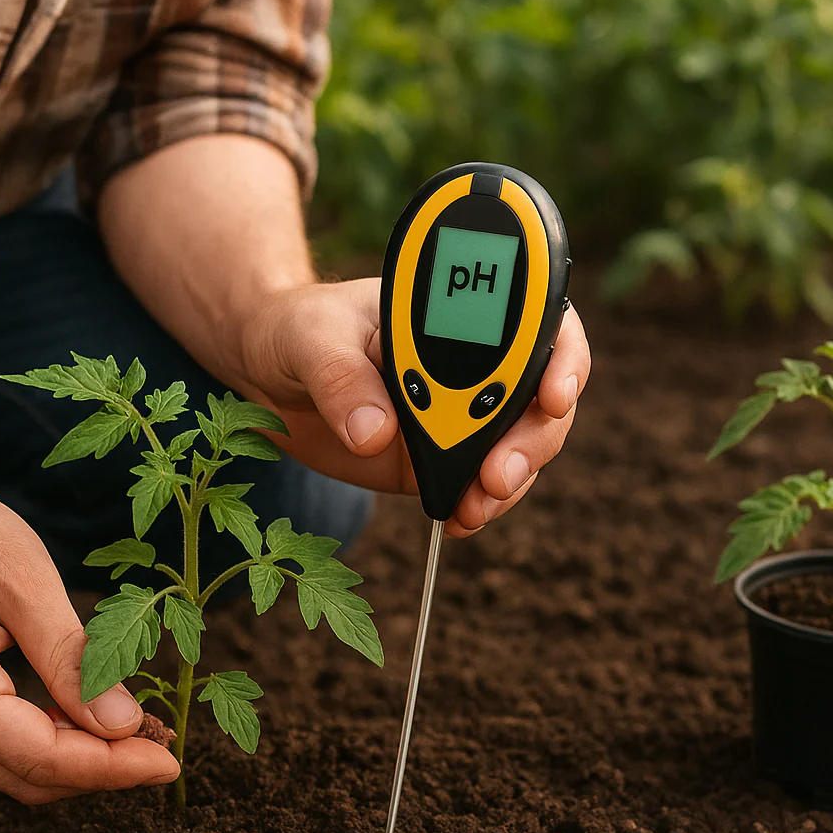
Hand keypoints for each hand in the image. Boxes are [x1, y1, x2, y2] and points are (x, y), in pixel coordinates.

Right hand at [0, 460, 179, 803]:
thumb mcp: (24, 579)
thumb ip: (70, 655)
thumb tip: (122, 724)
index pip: (39, 756)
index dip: (109, 767)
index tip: (167, 761)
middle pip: (28, 776)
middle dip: (102, 771)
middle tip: (164, 748)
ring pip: (15, 770)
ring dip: (79, 761)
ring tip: (139, 734)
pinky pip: (1, 746)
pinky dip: (52, 742)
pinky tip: (91, 718)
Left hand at [238, 279, 589, 536]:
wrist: (270, 375)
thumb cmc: (297, 330)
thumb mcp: (311, 338)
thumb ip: (341, 377)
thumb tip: (376, 434)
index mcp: (461, 310)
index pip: (539, 320)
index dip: (562, 355)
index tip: (553, 394)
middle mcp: (477, 361)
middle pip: (542, 396)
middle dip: (534, 438)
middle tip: (496, 474)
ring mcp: (464, 412)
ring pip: (521, 447)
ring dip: (510, 481)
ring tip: (473, 508)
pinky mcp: (441, 457)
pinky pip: (480, 485)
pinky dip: (477, 507)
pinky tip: (457, 522)